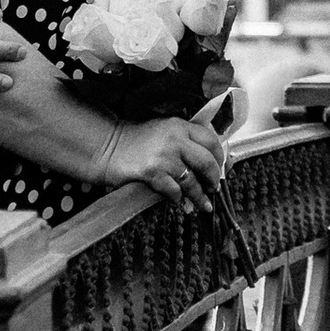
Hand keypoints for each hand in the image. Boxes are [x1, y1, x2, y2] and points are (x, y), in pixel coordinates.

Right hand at [103, 114, 227, 217]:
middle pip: (206, 162)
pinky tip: (181, 202)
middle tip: (215, 188)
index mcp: (179, 126)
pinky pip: (174, 191)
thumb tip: (208, 159)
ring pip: (192, 180)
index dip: (219, 157)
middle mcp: (174, 139)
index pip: (210, 140)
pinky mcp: (152, 173)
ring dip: (200, 195)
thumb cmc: (135, 140)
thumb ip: (184, 139)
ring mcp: (163, 157)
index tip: (221, 168)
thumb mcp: (163, 130)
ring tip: (204, 204)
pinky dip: (179, 198)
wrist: (108, 146)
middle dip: (214, 179)